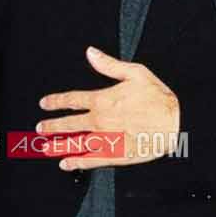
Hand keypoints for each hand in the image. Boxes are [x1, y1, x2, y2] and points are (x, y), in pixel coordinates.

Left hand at [36, 46, 180, 167]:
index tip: (44, 104)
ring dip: (58, 146)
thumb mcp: (135, 73)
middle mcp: (100, 120)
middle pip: (68, 124)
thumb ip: (109, 65)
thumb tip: (90, 52)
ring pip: (75, 143)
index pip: (72, 99)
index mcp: (103, 99)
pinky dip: (76, 162)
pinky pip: (90, 160)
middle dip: (51, 127)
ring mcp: (106, 139)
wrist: (176, 122)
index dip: (55, 101)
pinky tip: (66, 164)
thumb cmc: (158, 97)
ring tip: (44, 148)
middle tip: (39, 129)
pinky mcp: (115, 154)